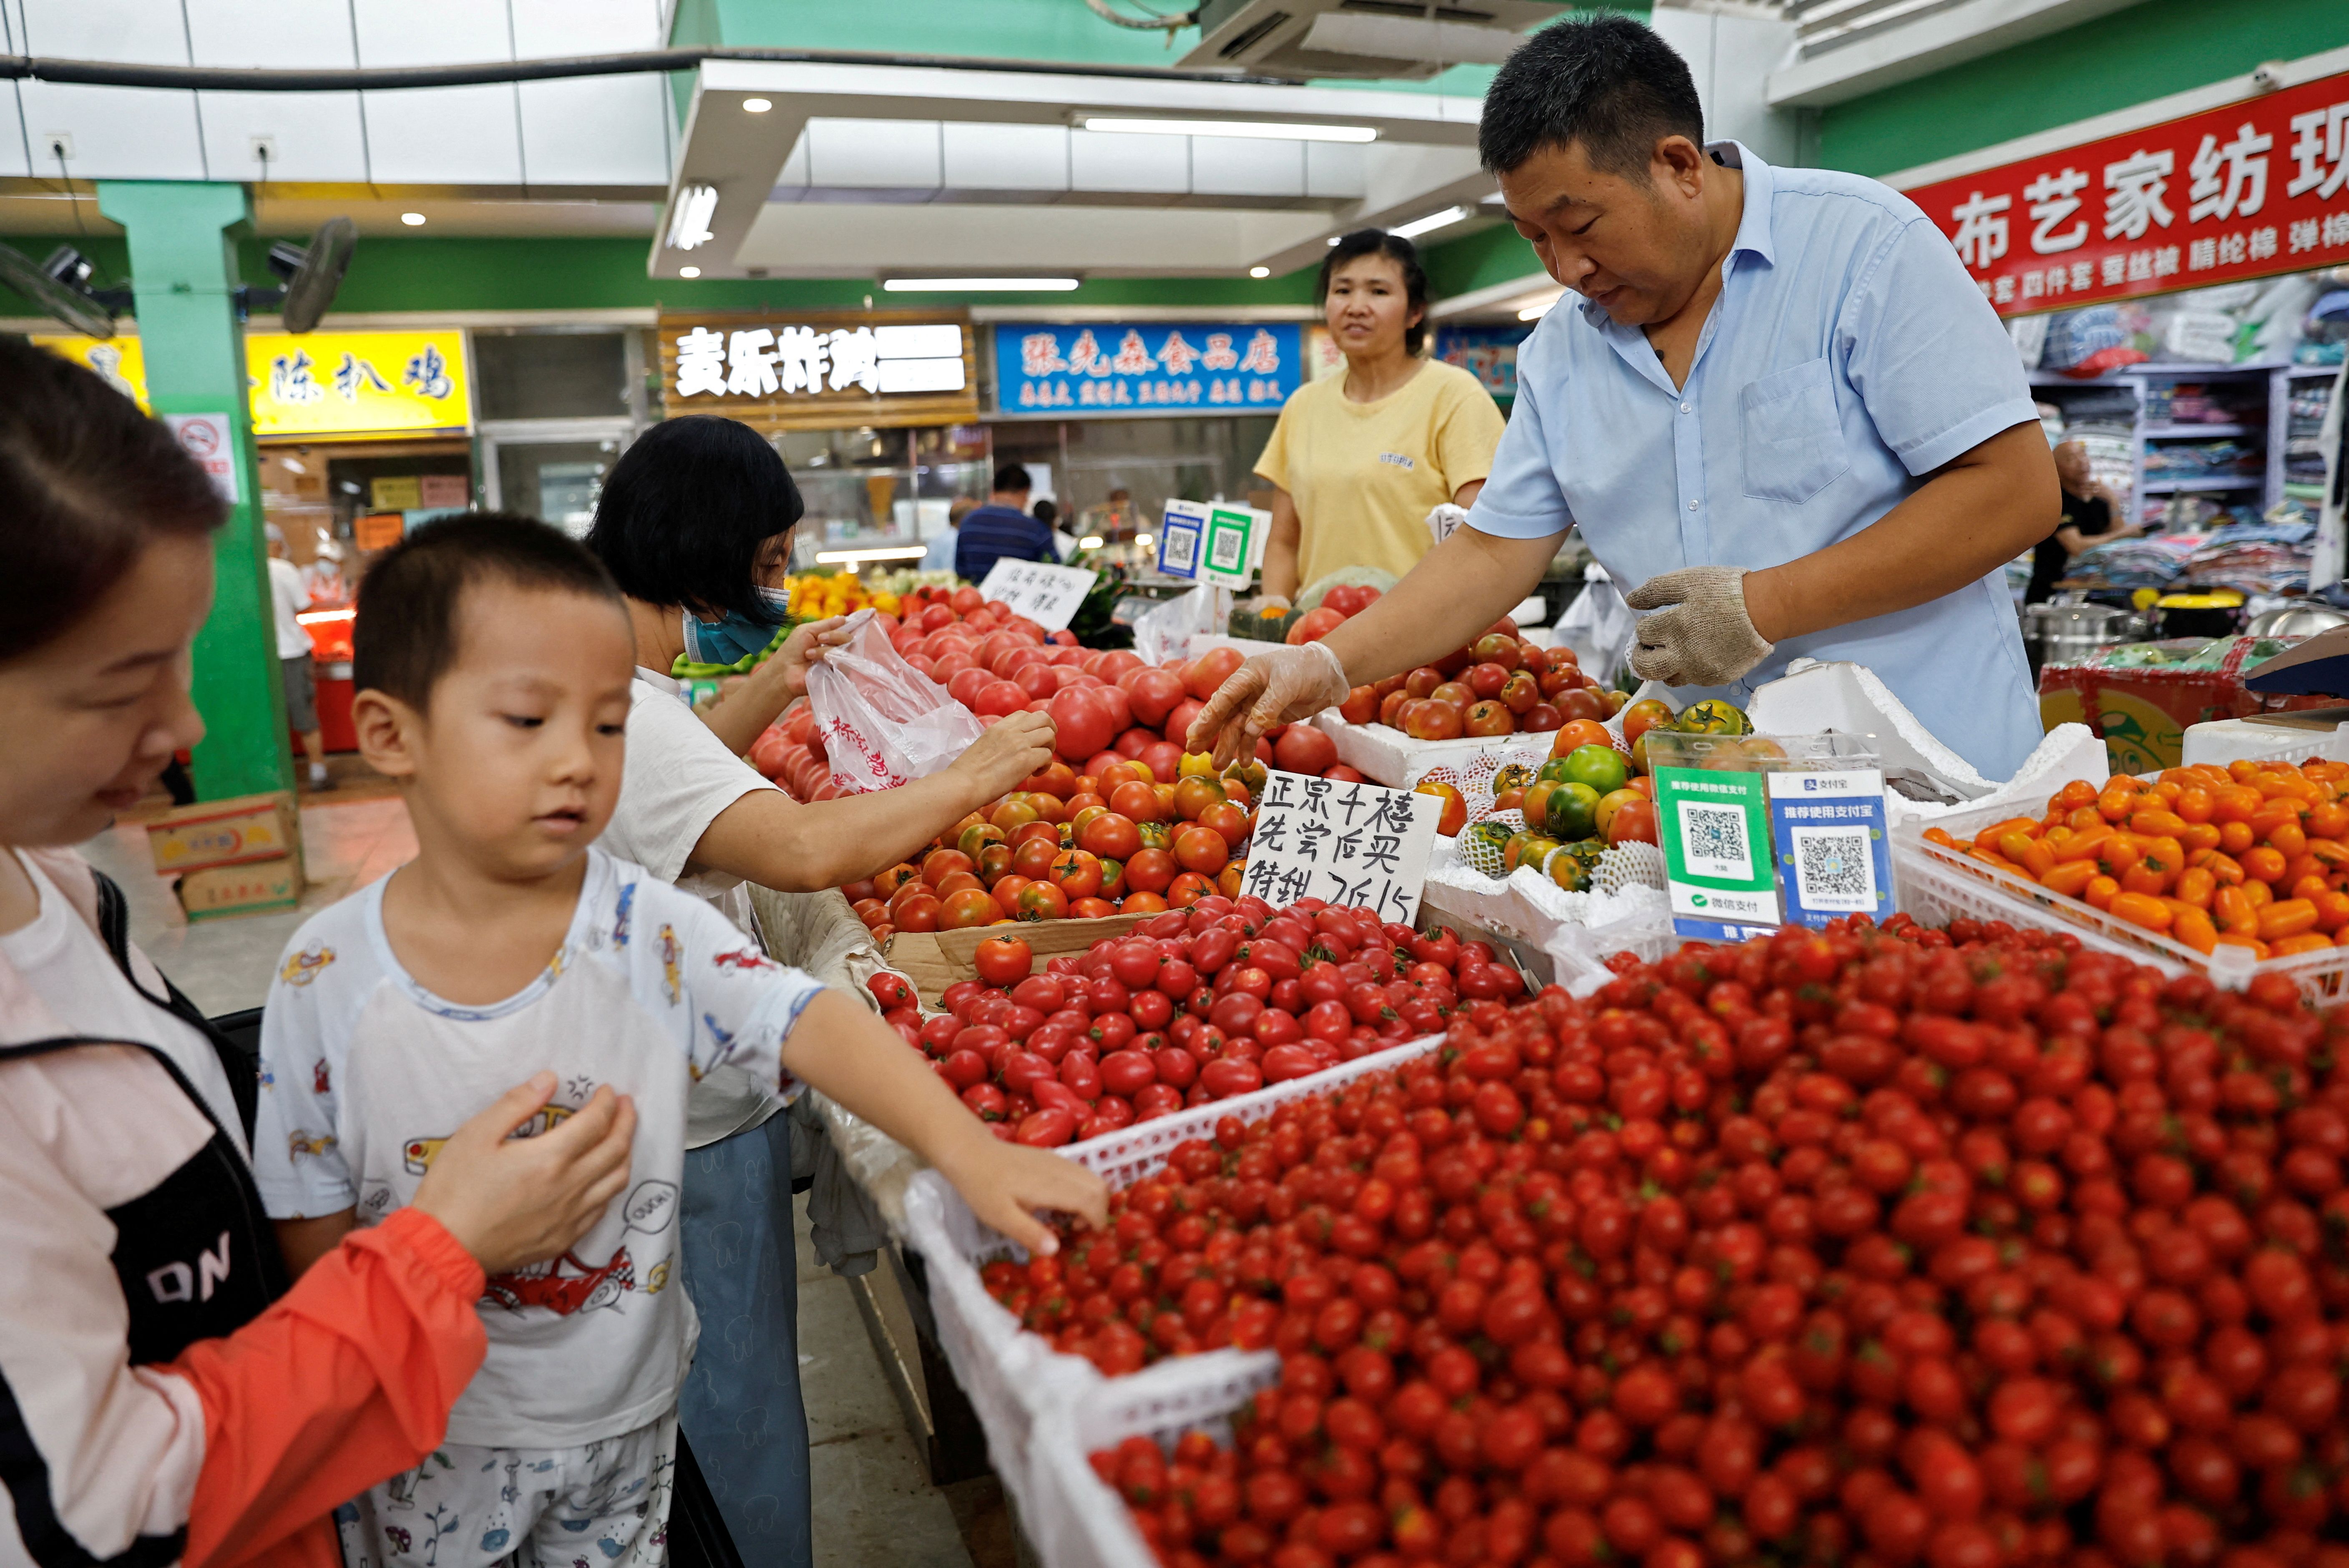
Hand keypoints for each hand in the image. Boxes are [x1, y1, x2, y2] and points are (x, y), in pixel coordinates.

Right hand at [410, 1072, 636, 1276]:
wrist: (442, 1249)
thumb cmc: (454, 1190)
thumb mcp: (476, 1135)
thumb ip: (516, 1103)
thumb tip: (549, 1079)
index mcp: (549, 1159)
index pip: (596, 1122)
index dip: (607, 1102)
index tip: (608, 1091)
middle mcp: (569, 1188)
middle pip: (616, 1149)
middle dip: (626, 1122)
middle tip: (626, 1106)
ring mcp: (569, 1217)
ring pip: (616, 1181)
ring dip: (624, 1154)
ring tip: (620, 1138)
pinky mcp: (562, 1240)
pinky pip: (600, 1210)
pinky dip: (609, 1187)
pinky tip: (601, 1180)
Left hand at [756, 616, 848, 701]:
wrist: (784, 672)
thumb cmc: (792, 651)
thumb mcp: (807, 630)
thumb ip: (827, 624)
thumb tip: (845, 619)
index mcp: (829, 638)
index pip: (846, 629)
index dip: (847, 625)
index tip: (844, 621)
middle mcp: (836, 650)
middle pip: (849, 638)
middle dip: (834, 635)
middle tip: (819, 638)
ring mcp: (838, 663)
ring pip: (846, 650)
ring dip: (825, 650)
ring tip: (809, 654)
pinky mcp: (838, 675)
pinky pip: (843, 664)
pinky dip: (827, 658)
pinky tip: (816, 662)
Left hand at [932, 1133, 1108, 1255]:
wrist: (971, 1152)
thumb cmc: (983, 1187)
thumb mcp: (1000, 1217)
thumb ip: (1029, 1233)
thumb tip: (1055, 1251)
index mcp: (1052, 1185)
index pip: (1093, 1200)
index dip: (1097, 1222)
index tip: (1082, 1239)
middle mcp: (1061, 1169)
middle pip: (1101, 1187)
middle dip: (1099, 1212)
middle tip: (1075, 1231)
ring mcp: (1058, 1161)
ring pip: (1093, 1178)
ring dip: (1092, 1201)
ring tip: (1067, 1220)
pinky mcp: (1053, 1157)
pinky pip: (1080, 1173)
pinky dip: (1083, 1191)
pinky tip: (1059, 1204)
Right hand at [955, 709, 1057, 797]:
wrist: (964, 784)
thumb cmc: (967, 774)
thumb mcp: (982, 746)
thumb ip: (998, 742)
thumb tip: (1007, 752)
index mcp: (998, 727)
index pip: (1024, 714)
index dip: (1033, 727)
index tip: (1030, 741)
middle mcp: (1011, 731)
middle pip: (1044, 717)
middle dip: (1049, 731)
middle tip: (1043, 748)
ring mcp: (1020, 743)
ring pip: (1050, 734)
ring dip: (1049, 749)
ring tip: (1038, 764)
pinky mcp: (1026, 759)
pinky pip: (1048, 755)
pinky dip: (1045, 766)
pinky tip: (1034, 774)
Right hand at [1185, 642, 1347, 769]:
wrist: (1332, 672)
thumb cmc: (1308, 668)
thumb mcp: (1288, 685)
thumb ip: (1268, 706)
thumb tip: (1250, 730)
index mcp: (1248, 675)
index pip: (1224, 697)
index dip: (1208, 716)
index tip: (1194, 733)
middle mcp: (1248, 690)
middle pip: (1224, 713)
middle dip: (1208, 732)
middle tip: (1192, 750)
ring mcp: (1258, 704)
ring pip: (1238, 727)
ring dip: (1228, 745)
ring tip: (1219, 766)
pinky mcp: (1270, 716)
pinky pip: (1253, 734)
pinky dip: (1248, 747)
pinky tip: (1244, 761)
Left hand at [1622, 567, 1774, 687]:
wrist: (1766, 609)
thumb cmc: (1727, 591)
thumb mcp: (1688, 580)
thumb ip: (1656, 590)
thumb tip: (1631, 600)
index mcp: (1673, 627)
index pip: (1643, 632)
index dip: (1645, 625)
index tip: (1653, 620)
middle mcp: (1683, 655)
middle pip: (1645, 667)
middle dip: (1641, 655)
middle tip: (1648, 645)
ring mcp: (1700, 670)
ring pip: (1668, 678)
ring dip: (1663, 666)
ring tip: (1671, 650)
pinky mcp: (1717, 678)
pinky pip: (1692, 680)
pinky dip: (1686, 670)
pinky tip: (1695, 654)